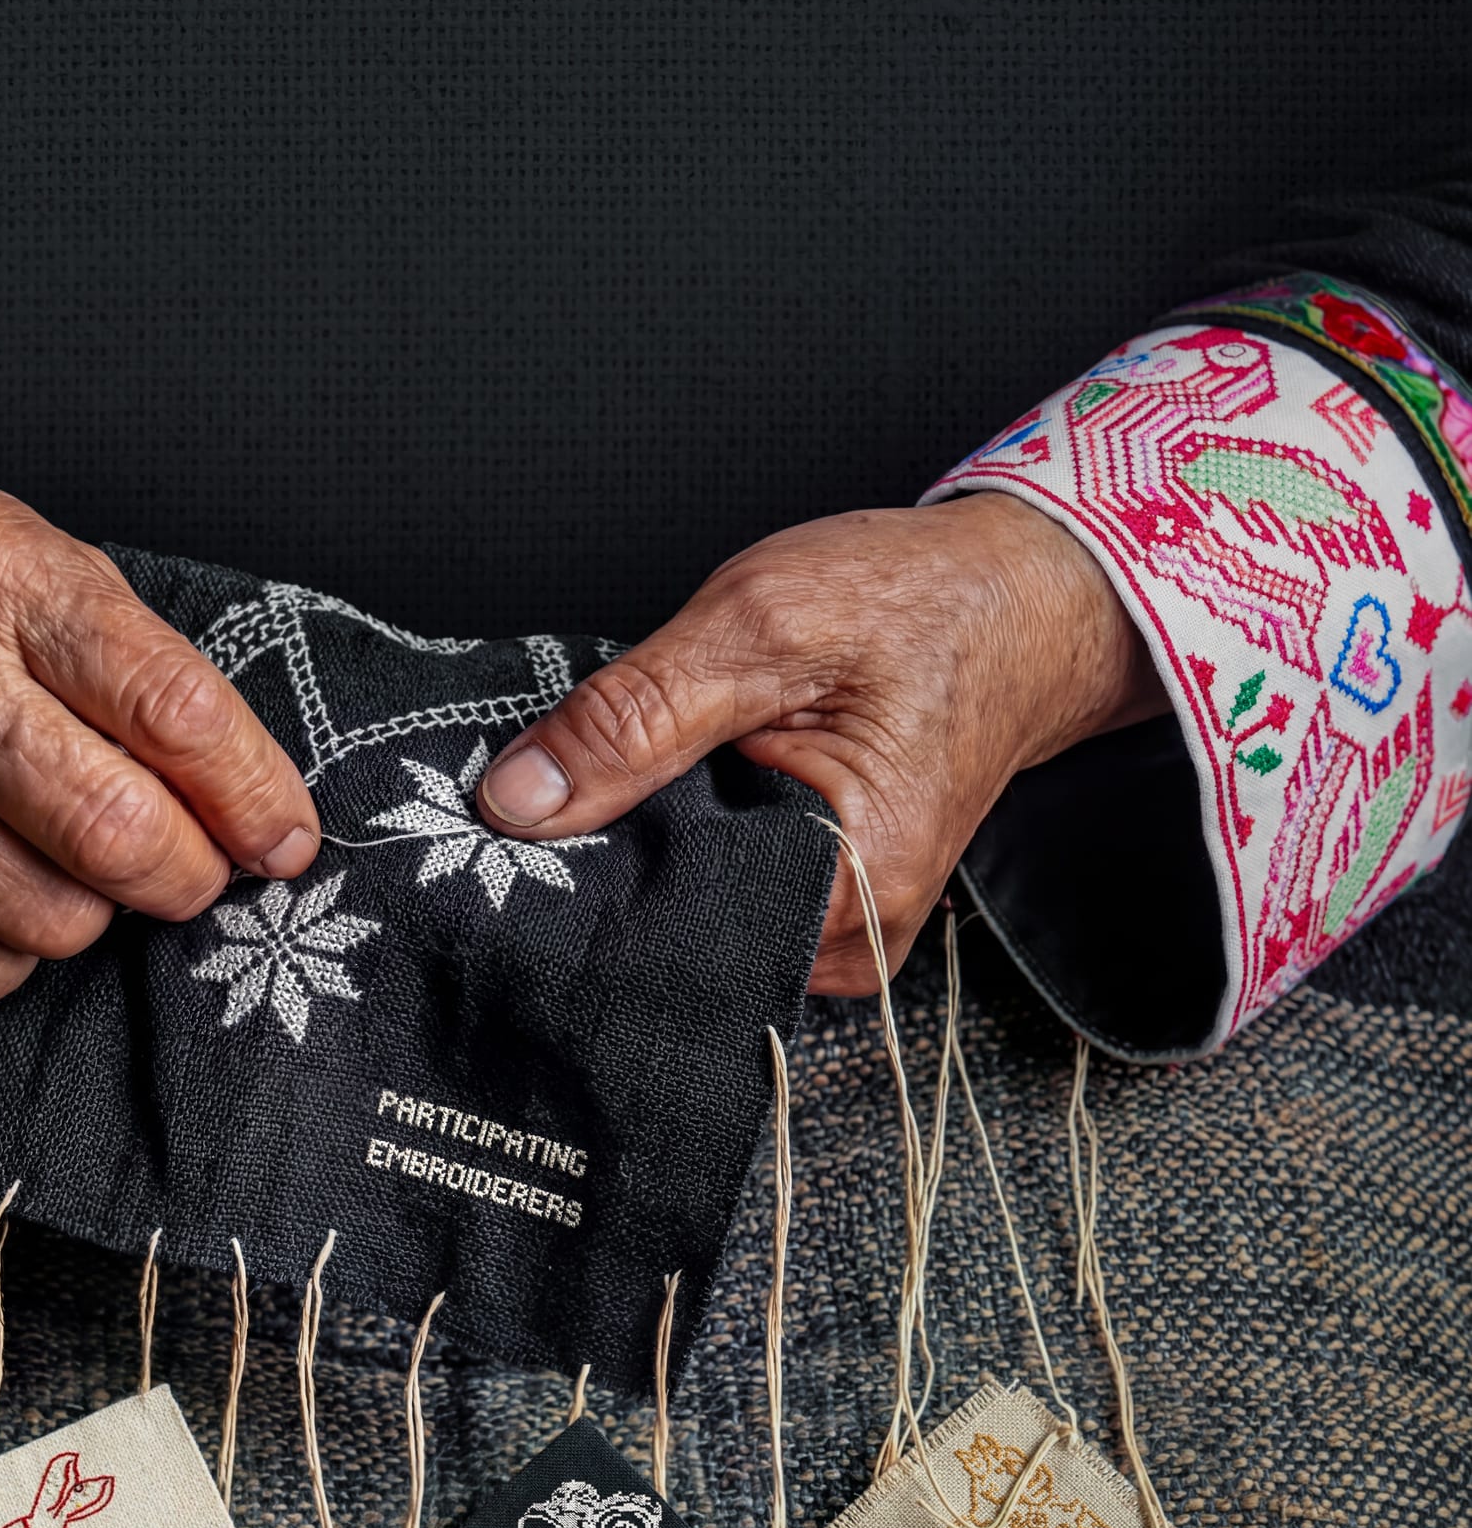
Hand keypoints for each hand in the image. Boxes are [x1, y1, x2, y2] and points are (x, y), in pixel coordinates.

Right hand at [0, 440, 320, 1000]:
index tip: (285, 837)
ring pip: (55, 920)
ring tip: (67, 856)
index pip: (170, 708)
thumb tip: (248, 805)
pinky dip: (14, 947)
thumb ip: (133, 663)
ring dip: (96, 911)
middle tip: (193, 867)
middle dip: (189, 874)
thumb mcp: (18, 555)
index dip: (252, 793)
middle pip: (118, 834)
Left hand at [473, 495, 1162, 993]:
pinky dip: (678, 843)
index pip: (665, 929)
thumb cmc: (921, 601)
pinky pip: (722, 890)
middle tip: (535, 795)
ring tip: (608, 784)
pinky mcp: (828, 894)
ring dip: (638, 851)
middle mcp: (853, 931)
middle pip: (673, 930)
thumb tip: (516, 800)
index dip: (574, 881)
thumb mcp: (758, 625)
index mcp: (852, 887)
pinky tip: (658, 797)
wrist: (1025, 595)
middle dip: (600, 866)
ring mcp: (843, 921)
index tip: (503, 834)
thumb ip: (633, 717)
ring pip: (690, 910)